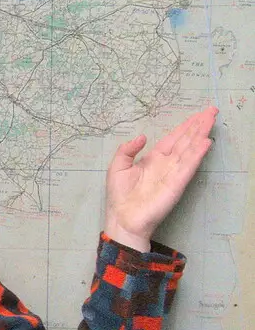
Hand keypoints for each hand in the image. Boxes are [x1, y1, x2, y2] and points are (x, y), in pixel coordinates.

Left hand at [103, 105, 216, 252]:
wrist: (123, 218)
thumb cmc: (120, 195)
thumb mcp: (118, 166)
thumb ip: (127, 149)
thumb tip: (142, 136)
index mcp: (154, 158)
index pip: (173, 138)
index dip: (185, 126)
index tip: (198, 115)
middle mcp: (167, 163)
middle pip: (186, 140)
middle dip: (198, 125)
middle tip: (212, 111)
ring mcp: (173, 173)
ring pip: (190, 149)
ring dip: (200, 134)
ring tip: (210, 120)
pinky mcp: (176, 184)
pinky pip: (188, 166)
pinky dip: (197, 154)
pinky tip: (205, 142)